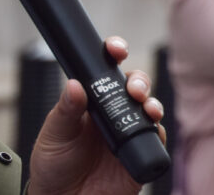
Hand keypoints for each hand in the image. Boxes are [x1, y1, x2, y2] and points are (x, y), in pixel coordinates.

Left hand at [26, 37, 164, 194]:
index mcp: (90, 101)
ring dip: (152, 102)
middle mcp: (112, 112)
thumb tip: (75, 85)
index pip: (105, 69)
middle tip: (133, 89)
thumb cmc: (54, 166)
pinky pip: (157, 138)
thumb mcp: (54, 135)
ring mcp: (128, 132)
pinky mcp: (140, 154)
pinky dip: (159, 129)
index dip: (114, 53)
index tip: (115, 48)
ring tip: (145, 107)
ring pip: (149, 108)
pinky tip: (152, 126)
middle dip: (138, 80)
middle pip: (134, 85)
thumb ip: (65, 111)